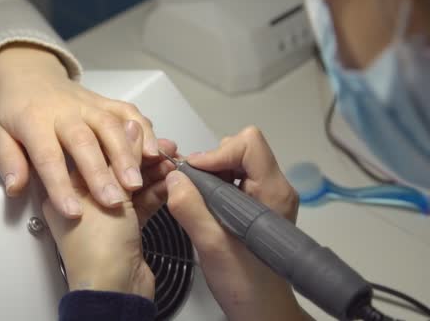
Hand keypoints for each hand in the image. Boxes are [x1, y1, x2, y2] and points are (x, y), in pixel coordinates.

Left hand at [0, 44, 158, 217]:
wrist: (28, 72)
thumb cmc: (15, 109)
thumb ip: (9, 161)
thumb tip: (16, 189)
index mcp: (34, 121)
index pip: (48, 157)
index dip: (60, 186)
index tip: (73, 213)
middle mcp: (64, 111)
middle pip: (84, 141)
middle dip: (100, 173)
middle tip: (114, 201)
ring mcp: (87, 104)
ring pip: (110, 126)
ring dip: (125, 155)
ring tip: (136, 183)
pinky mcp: (104, 100)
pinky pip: (127, 111)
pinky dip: (143, 128)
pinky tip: (153, 150)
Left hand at [42, 120, 176, 298]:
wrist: (112, 291)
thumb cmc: (96, 250)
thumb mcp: (108, 193)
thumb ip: (120, 159)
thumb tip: (130, 130)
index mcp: (65, 190)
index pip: (92, 154)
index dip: (119, 140)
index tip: (141, 133)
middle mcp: (82, 202)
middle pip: (113, 169)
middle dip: (140, 157)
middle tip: (161, 146)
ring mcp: (104, 217)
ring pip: (130, 185)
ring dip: (152, 173)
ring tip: (171, 160)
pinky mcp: (124, 229)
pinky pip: (141, 204)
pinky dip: (157, 192)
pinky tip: (171, 181)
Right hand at [166, 127, 309, 320]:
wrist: (262, 309)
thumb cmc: (247, 284)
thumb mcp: (212, 246)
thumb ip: (190, 208)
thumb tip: (174, 177)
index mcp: (273, 192)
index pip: (249, 144)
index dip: (217, 153)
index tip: (194, 174)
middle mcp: (274, 188)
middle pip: (240, 150)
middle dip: (211, 164)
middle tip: (191, 188)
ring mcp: (266, 196)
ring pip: (234, 163)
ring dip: (210, 176)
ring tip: (195, 199)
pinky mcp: (256, 206)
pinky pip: (232, 180)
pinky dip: (212, 186)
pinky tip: (202, 205)